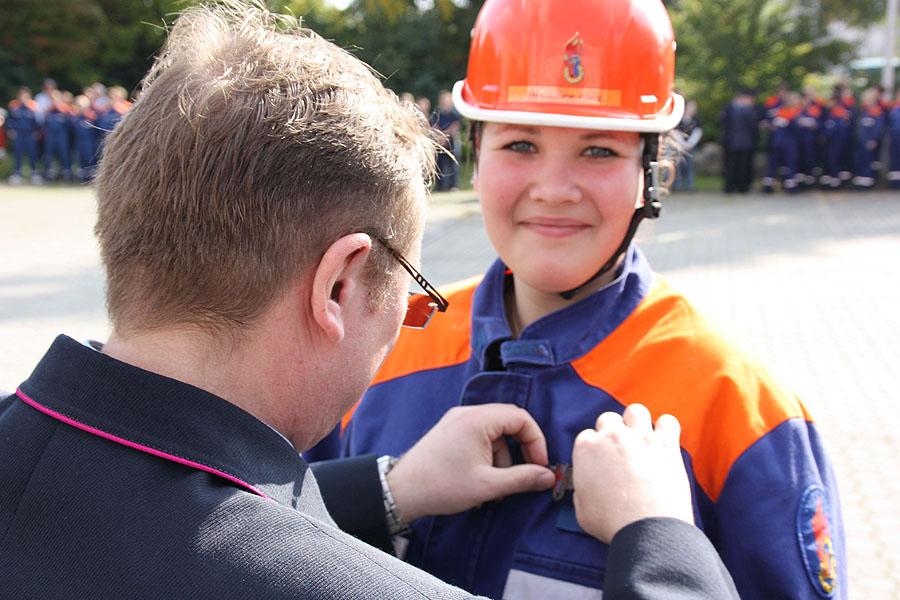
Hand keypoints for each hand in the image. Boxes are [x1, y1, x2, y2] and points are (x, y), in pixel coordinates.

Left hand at [387, 404, 555, 522]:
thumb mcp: (488, 485)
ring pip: (494, 432)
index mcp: (478, 419)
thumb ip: (522, 478)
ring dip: (504, 457)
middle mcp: (467, 413)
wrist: (402, 491)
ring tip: (498, 486)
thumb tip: (549, 476)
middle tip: (527, 473)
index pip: (521, 418)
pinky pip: (479, 436)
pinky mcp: (450, 431)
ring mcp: (457, 420)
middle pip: (508, 422)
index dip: (536, 441)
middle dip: (522, 449)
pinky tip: (483, 480)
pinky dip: (488, 455)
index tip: (540, 466)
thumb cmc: (442, 486)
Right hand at [572, 404, 693, 543]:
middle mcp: (611, 436)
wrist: (646, 528)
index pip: (587, 436)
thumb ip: (581, 493)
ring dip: (637, 423)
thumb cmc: (612, 523)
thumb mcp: (581, 511)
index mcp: (586, 448)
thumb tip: (585, 491)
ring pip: (636, 411)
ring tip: (642, 440)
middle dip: (614, 432)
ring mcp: (639, 436)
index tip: (603, 462)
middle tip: (622, 452)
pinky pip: (668, 421)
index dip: (595, 450)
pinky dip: (667, 429)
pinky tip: (664, 443)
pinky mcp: (665, 443)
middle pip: (609, 419)